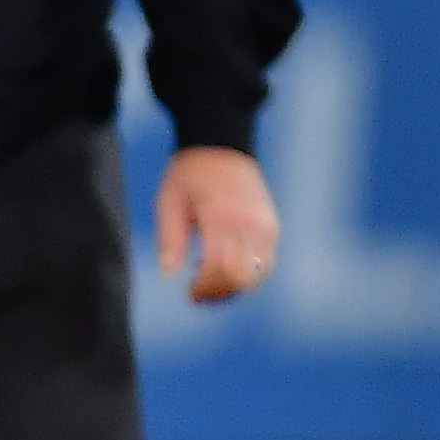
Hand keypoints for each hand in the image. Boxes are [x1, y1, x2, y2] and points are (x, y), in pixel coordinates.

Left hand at [156, 145, 278, 302]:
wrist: (220, 144)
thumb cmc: (190, 172)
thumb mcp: (169, 200)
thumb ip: (170, 238)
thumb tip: (168, 273)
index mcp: (222, 216)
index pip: (220, 267)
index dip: (205, 287)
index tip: (189, 294)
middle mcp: (250, 223)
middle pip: (242, 276)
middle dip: (219, 291)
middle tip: (197, 294)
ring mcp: (265, 225)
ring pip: (259, 273)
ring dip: (235, 285)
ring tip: (210, 283)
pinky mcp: (272, 226)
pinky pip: (266, 261)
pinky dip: (248, 272)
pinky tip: (224, 267)